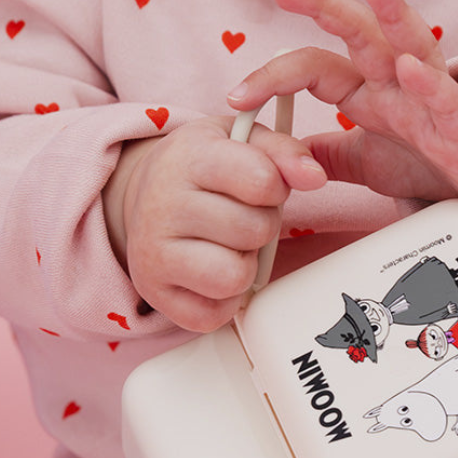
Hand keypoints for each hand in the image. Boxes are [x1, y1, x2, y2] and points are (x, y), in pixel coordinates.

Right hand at [105, 116, 325, 331]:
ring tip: (227, 246)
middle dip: (261, 227)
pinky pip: (213, 314)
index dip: (276, 188)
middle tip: (239, 217)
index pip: (262, 180)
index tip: (262, 186)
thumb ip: (284, 153)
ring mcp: (153, 251)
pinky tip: (212, 272)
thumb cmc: (202, 171)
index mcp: (189, 158)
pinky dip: (223, 300)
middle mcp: (163, 204)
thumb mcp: (243, 142)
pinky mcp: (154, 293)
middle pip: (255, 231)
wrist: (143, 196)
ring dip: (243, 265)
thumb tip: (313, 176)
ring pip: (234, 277)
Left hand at [227, 0, 457, 227]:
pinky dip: (428, 82)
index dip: (272, 77)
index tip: (235, 99)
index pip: (314, 69)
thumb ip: (328, 153)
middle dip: (325, 6)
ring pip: (412, 44)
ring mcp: (432, 99)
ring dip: (392, 13)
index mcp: (370, 90)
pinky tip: (410, 66)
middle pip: (359, 34)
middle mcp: (397, 83)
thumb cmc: (436, 162)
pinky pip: (445, 99)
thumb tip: (281, 154)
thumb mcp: (369, 163)